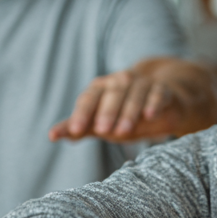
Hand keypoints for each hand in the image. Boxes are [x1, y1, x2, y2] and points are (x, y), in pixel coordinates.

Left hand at [49, 57, 216, 142]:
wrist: (161, 103)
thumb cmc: (124, 115)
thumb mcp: (100, 123)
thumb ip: (78, 128)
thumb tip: (52, 135)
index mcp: (102, 88)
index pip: (89, 98)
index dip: (81, 114)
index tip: (74, 131)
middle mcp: (121, 81)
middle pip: (113, 93)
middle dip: (107, 111)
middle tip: (102, 130)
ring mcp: (143, 84)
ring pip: (135, 94)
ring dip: (129, 112)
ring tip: (124, 132)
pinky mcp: (164, 90)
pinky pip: (159, 93)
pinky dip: (154, 103)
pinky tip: (150, 115)